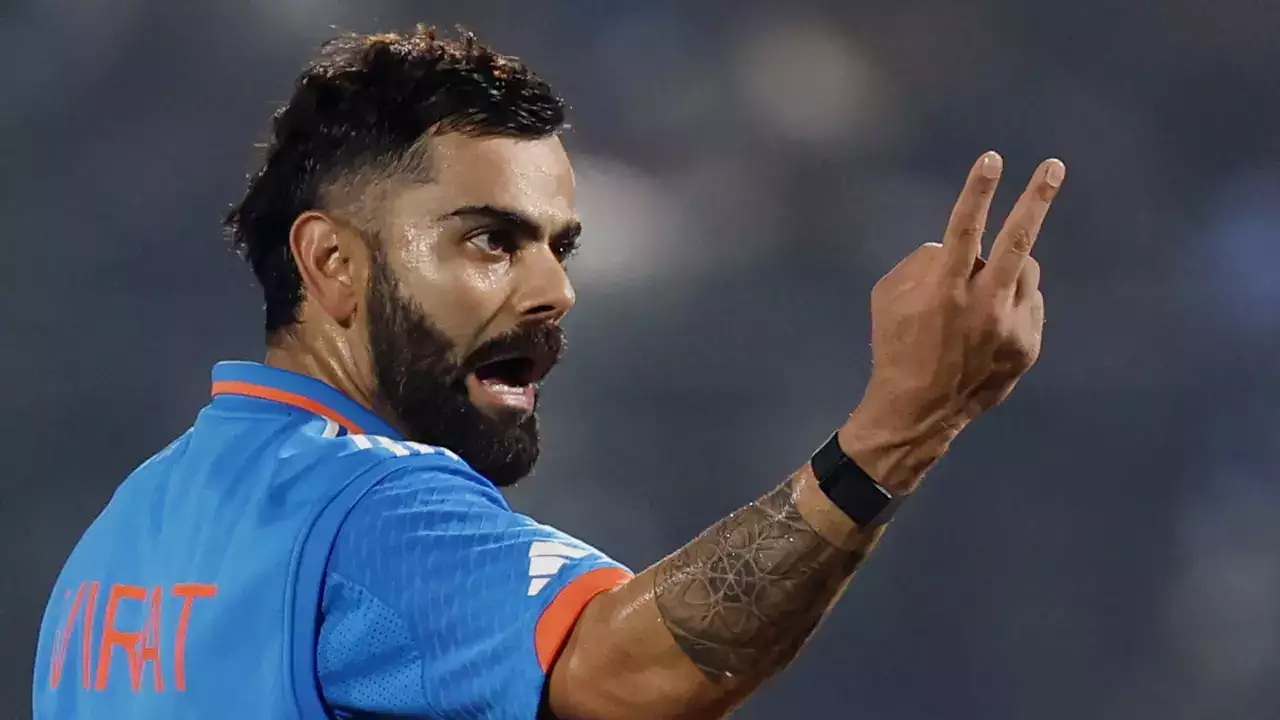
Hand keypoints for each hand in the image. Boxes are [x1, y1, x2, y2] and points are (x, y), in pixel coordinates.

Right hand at [841, 151, 1064, 491]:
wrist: (917, 413)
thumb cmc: (895, 347)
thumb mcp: (887, 298)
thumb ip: (921, 263)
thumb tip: (954, 249)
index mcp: (944, 289)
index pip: (964, 228)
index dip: (978, 191)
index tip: (993, 158)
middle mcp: (983, 306)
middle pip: (1019, 242)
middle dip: (1037, 199)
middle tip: (1055, 166)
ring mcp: (1010, 328)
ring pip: (1024, 272)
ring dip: (1008, 269)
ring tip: (981, 291)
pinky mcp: (1027, 347)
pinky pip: (1027, 305)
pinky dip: (1010, 303)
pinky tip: (986, 327)